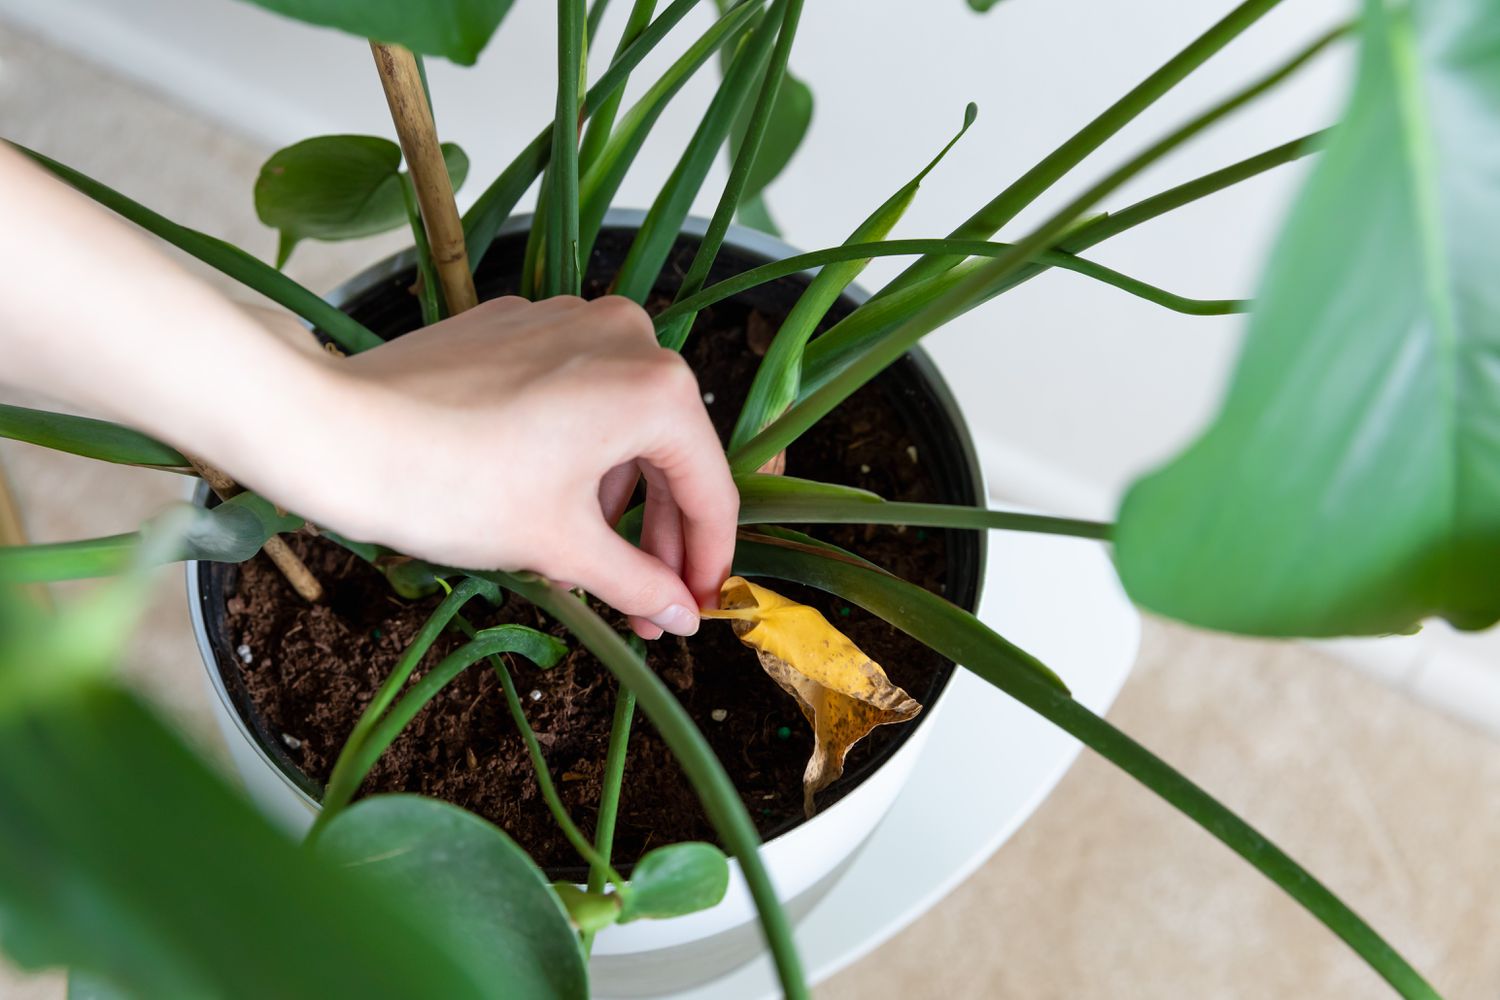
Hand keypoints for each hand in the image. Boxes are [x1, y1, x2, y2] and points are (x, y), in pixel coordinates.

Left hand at [297, 295, 737, 638]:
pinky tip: (545, 508)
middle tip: (651, 604)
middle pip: (669, 451)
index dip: (709, 559)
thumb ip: (639, 582)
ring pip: (620, 424)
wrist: (337, 434)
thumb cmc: (454, 487)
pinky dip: (574, 454)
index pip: (710, 487)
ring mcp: (569, 321)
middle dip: (661, 535)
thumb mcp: (561, 548)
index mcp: (655, 386)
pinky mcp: (519, 326)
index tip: (700, 605)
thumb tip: (682, 614)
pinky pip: (574, 395)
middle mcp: (625, 335)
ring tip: (583, 566)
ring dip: (614, 499)